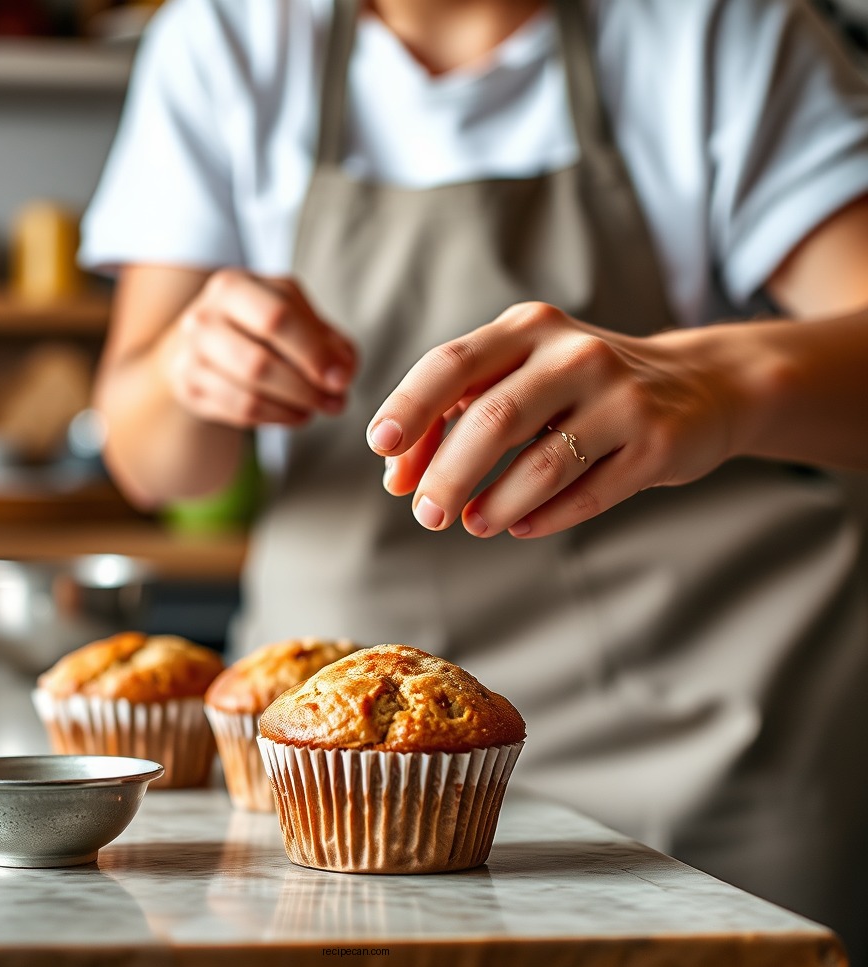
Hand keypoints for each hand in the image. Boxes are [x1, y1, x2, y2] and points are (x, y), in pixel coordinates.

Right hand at [163, 269, 356, 427]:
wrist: (204, 342)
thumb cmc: (260, 325)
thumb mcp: (294, 314)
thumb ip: (327, 338)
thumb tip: (345, 370)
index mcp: (234, 286)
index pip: (277, 318)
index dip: (314, 353)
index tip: (342, 379)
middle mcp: (204, 318)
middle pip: (259, 363)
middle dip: (306, 389)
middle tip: (337, 402)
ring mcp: (191, 355)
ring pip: (249, 396)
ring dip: (294, 408)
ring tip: (317, 408)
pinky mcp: (190, 388)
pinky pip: (241, 413)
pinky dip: (277, 418)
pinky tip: (296, 414)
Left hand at [366, 302, 742, 537]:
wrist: (699, 385)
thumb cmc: (583, 388)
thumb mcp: (522, 377)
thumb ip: (457, 415)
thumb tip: (398, 476)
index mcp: (528, 327)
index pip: (453, 363)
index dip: (410, 407)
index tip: (382, 448)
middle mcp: (575, 354)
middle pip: (492, 419)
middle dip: (447, 473)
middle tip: (426, 514)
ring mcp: (621, 397)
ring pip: (541, 462)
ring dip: (494, 502)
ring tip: (471, 524)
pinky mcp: (657, 444)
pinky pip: (588, 493)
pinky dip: (544, 517)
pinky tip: (518, 525)